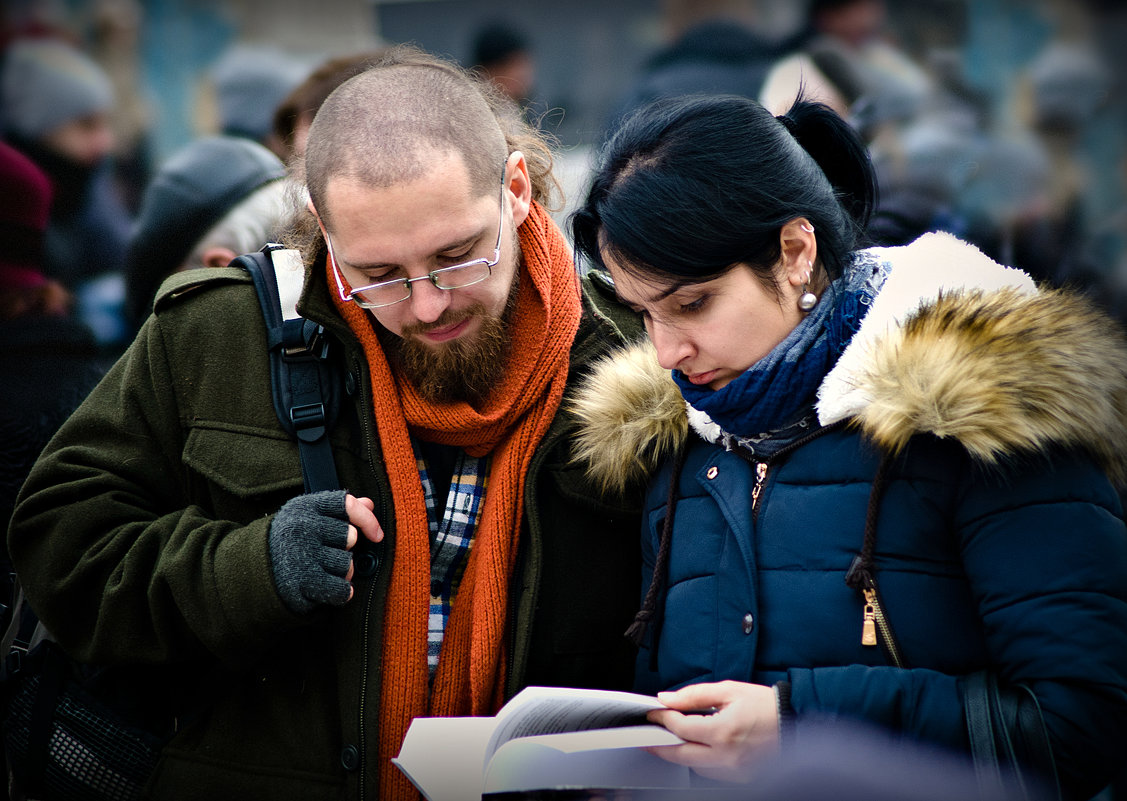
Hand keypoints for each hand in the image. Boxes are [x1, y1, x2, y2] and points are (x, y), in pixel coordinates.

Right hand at [268, 490, 383, 612]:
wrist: (251, 572)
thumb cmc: (288, 542)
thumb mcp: (307, 518)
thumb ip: (339, 510)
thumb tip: (369, 504)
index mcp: (304, 507)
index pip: (348, 504)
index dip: (368, 520)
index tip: (377, 535)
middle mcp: (301, 528)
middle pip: (351, 537)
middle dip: (344, 550)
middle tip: (325, 554)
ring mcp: (300, 555)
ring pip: (348, 564)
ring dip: (341, 573)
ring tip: (322, 571)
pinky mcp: (300, 582)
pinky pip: (341, 589)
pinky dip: (340, 593)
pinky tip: (327, 589)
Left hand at [645, 680, 778, 783]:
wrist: (795, 722)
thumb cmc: (767, 705)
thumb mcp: (729, 690)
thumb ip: (694, 695)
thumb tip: (668, 699)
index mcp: (723, 731)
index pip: (680, 728)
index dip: (662, 719)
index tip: (654, 713)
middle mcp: (727, 756)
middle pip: (680, 755)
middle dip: (660, 745)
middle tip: (648, 736)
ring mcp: (734, 770)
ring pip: (694, 766)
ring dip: (680, 753)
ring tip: (673, 739)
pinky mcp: (740, 778)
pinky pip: (711, 772)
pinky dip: (700, 761)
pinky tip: (698, 748)